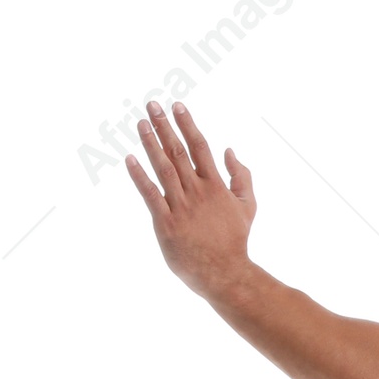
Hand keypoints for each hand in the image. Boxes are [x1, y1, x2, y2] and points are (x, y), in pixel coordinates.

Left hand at [125, 100, 256, 293]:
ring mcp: (181, 206)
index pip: (199, 147)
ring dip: (151, 143)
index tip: (176, 106)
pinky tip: (130, 159)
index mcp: (216, 186)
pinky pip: (149, 194)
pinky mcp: (166, 222)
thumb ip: (241, 177)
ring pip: (163, 168)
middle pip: (178, 151)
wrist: (225, 272)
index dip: (187, 124)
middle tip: (151, 105)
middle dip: (164, 126)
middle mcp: (198, 192)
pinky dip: (139, 176)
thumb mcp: (248, 206)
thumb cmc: (235, 240)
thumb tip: (229, 151)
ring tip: (141, 123)